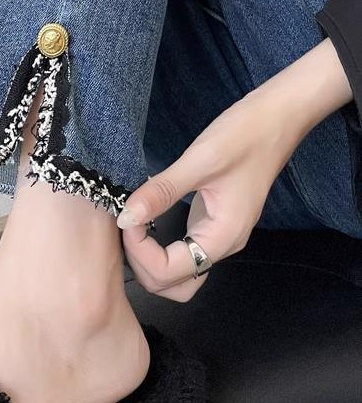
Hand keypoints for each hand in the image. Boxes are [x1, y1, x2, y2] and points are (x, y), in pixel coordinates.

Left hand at [116, 37, 352, 301]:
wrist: (277, 119)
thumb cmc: (244, 136)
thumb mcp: (199, 161)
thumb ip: (161, 192)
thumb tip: (125, 218)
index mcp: (223, 237)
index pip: (170, 272)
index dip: (140, 251)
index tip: (126, 217)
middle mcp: (223, 245)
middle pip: (172, 284)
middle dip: (141, 262)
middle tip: (126, 222)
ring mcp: (218, 235)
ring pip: (178, 273)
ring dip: (149, 260)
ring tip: (133, 226)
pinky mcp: (212, 222)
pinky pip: (183, 251)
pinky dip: (160, 247)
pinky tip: (147, 222)